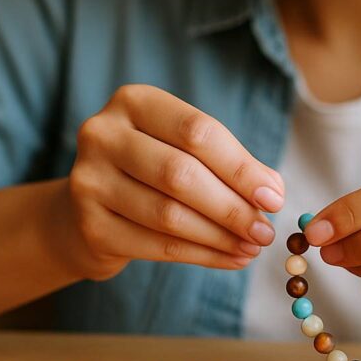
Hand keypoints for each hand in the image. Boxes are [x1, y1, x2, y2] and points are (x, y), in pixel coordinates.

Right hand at [63, 84, 284, 279]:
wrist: (86, 210)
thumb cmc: (149, 172)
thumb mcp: (183, 150)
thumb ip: (228, 163)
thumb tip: (273, 191)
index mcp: (133, 101)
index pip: (197, 131)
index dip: (241, 167)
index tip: (274, 197)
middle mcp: (103, 134)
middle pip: (181, 173)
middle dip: (232, 207)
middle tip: (265, 231)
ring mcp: (88, 180)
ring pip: (169, 214)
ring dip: (220, 236)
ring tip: (252, 247)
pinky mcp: (89, 226)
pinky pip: (156, 245)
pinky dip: (201, 256)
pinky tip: (229, 259)